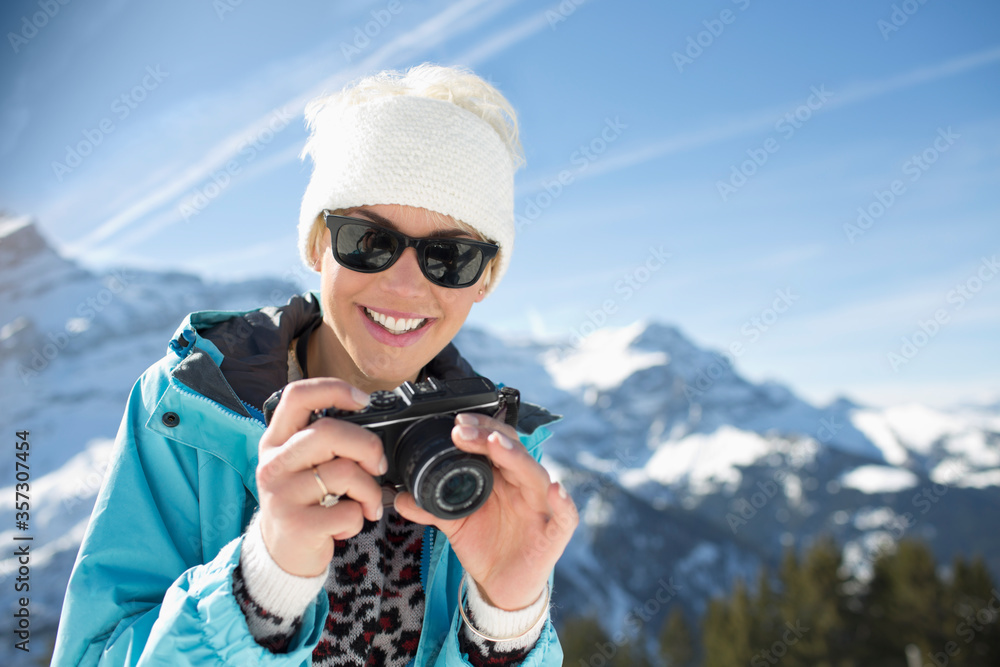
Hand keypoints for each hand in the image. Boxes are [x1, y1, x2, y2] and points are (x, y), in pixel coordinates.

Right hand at [255, 378, 386, 576]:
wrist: (281, 554)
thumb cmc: (303, 501)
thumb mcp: (301, 465)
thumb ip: (324, 440)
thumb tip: (369, 417)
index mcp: (276, 441)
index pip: (297, 396)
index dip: (334, 389)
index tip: (363, 401)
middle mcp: (274, 463)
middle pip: (329, 432)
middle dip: (368, 446)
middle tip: (377, 465)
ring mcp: (282, 494)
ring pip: (345, 472)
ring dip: (370, 490)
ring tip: (366, 503)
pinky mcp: (297, 525)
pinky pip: (347, 512)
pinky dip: (359, 518)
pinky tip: (346, 525)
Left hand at [393, 412, 577, 610]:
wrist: (501, 584)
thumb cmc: (486, 545)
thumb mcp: (454, 523)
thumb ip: (429, 508)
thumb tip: (398, 497)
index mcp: (502, 477)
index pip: (495, 442)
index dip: (478, 430)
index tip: (455, 424)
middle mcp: (523, 485)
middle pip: (513, 452)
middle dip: (489, 436)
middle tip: (463, 430)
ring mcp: (542, 507)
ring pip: (535, 475)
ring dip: (517, 458)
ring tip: (497, 445)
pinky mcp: (555, 533)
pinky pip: (566, 515)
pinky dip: (564, 502)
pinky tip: (555, 490)